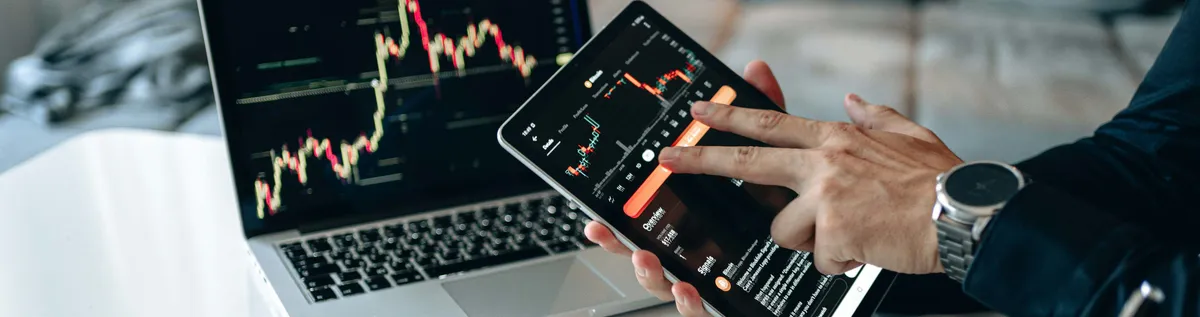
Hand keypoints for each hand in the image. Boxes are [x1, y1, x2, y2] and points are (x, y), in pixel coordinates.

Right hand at [583, 60, 786, 316]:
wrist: (834, 273)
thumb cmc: (801, 217)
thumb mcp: (783, 161)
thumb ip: (766, 118)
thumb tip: (755, 71)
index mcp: (703, 225)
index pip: (656, 219)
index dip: (624, 215)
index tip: (596, 213)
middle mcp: (701, 258)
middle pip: (649, 254)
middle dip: (621, 243)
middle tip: (606, 229)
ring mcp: (716, 286)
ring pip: (669, 287)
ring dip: (650, 274)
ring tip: (644, 258)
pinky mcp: (733, 309)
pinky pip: (708, 314)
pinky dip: (691, 305)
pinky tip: (687, 290)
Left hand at [660, 93, 962, 274]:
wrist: (963, 214)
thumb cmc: (939, 180)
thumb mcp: (908, 134)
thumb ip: (874, 116)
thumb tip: (852, 100)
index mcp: (835, 139)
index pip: (770, 123)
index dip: (731, 116)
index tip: (701, 111)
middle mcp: (823, 163)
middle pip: (747, 163)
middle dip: (701, 159)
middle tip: (670, 157)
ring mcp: (825, 198)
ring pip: (785, 230)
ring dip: (813, 240)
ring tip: (851, 232)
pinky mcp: (834, 232)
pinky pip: (820, 259)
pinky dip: (842, 261)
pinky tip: (867, 248)